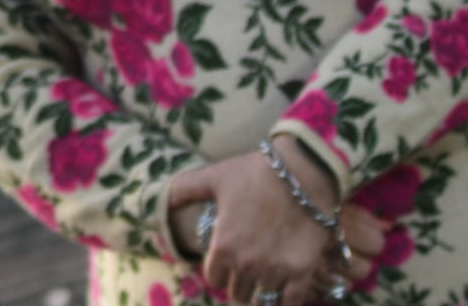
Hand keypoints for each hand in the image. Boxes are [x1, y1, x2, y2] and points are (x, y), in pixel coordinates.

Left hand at [167, 143, 386, 304]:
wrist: (302, 173)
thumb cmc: (254, 173)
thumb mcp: (213, 177)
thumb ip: (184, 189)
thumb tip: (165, 199)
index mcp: (223, 246)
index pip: (214, 278)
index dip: (219, 272)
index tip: (226, 265)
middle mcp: (247, 264)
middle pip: (237, 293)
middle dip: (239, 283)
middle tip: (245, 273)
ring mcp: (276, 270)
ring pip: (262, 299)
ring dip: (260, 292)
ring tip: (264, 281)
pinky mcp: (302, 272)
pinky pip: (290, 302)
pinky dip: (285, 299)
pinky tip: (284, 291)